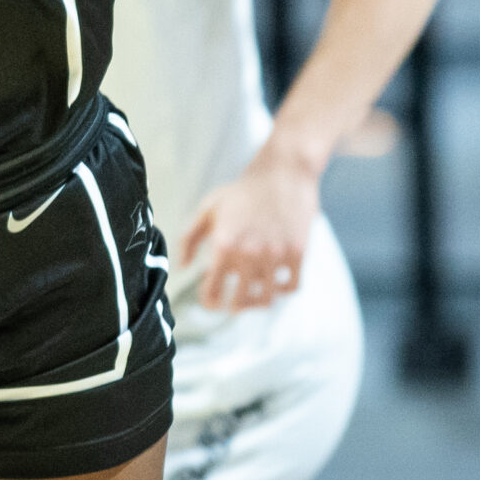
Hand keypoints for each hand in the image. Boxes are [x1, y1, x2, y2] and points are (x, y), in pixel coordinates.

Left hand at [183, 143, 320, 311]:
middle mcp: (249, 253)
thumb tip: (182, 267)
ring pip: (267, 299)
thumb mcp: (208, 209)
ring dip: (258, 302)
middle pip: (240, 302)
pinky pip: (291, 287)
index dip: (210, 302)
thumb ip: (189, 239)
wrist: (282, 172)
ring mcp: (275, 254)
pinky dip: (283, 290)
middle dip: (233, 306)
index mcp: (224, 244)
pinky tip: (276, 283)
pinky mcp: (297, 252)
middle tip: (233, 304)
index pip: (213, 291)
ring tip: (254, 297)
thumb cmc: (242, 192)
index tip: (211, 301)